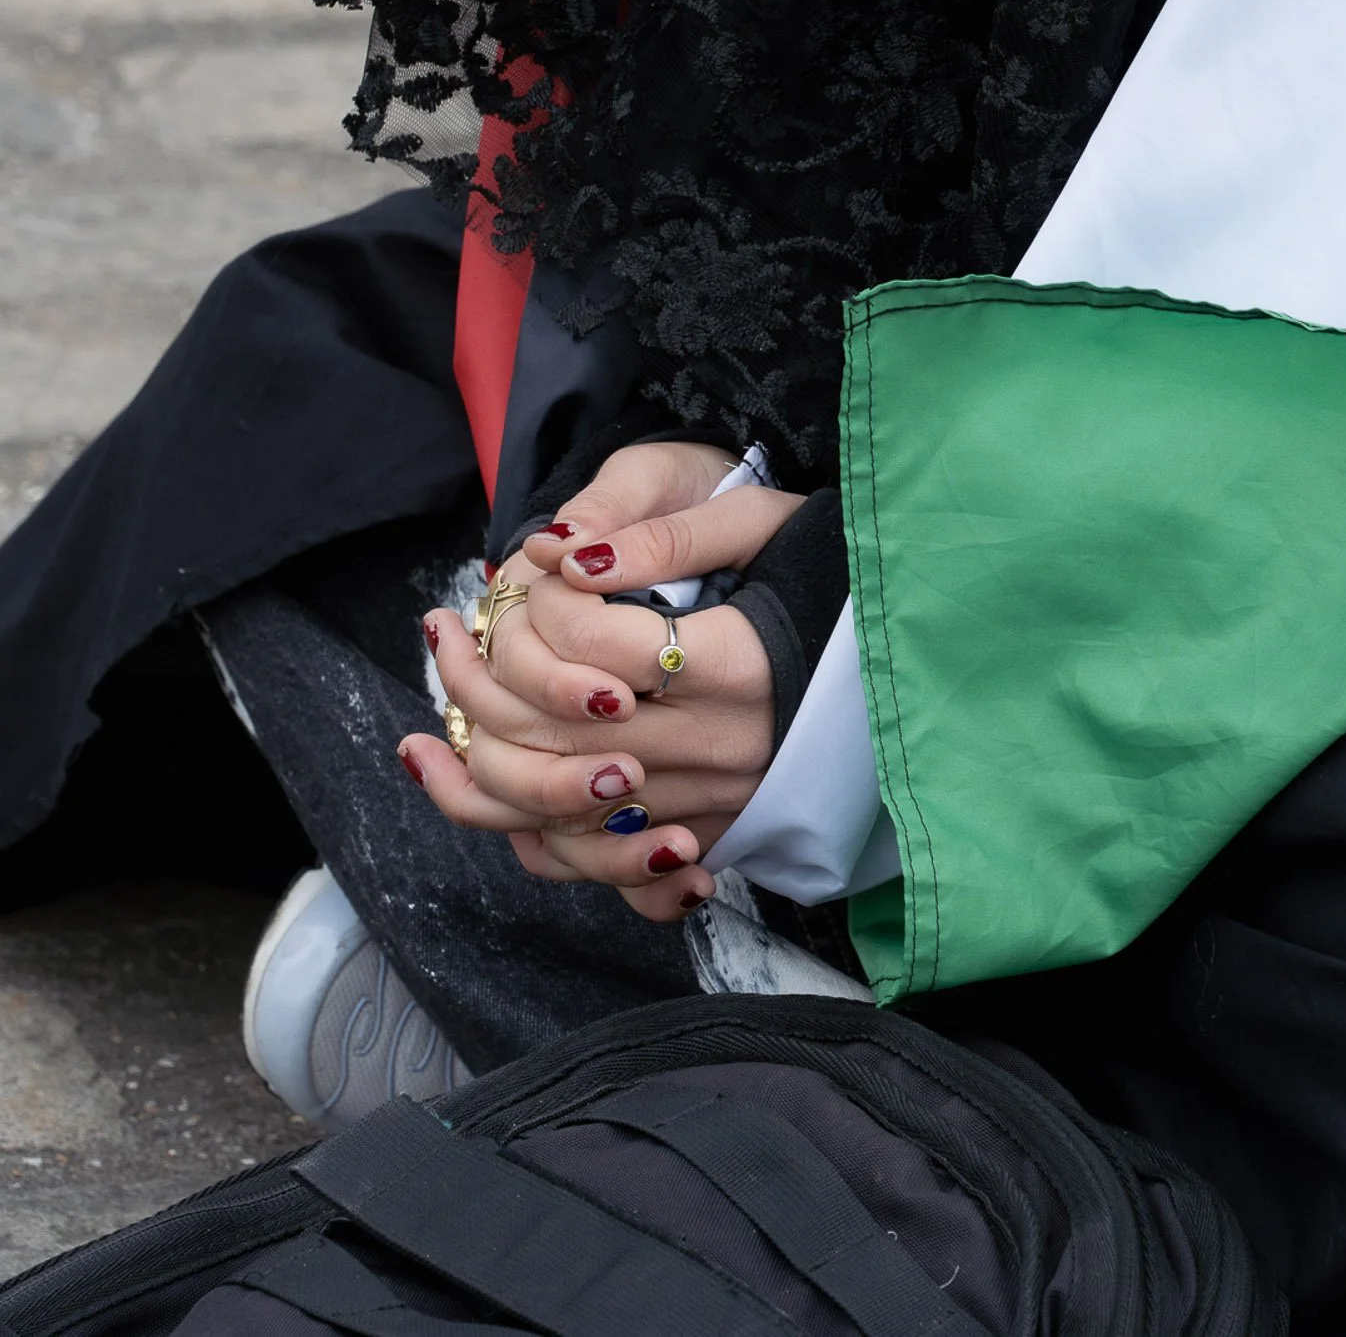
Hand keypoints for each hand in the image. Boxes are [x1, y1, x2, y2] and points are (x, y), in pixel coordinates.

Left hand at [399, 440, 807, 920]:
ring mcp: (715, 804)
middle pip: (565, 737)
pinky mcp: (706, 835)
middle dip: (483, 683)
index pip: (599, 648)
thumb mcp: (754, 521)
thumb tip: (562, 554)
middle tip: (443, 629)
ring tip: (423, 727)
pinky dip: (523, 831)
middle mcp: (726, 747)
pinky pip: (596, 860)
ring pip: (566, 813)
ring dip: (478, 769)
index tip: (529, 572)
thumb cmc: (817, 569)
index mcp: (740, 665)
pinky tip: (476, 789)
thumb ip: (658, 537)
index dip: (542, 610)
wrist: (885, 650)